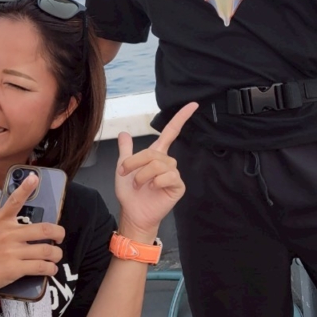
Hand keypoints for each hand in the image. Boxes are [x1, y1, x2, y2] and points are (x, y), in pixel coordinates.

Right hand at [0, 174, 64, 303]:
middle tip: (60, 236)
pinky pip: (41, 267)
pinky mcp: (14, 269)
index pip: (14, 200)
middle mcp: (8, 233)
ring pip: (46, 250)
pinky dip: (50, 269)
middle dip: (59, 233)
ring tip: (55, 256)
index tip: (35, 177)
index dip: (26, 187)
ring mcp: (12, 251)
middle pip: (44, 229)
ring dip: (56, 254)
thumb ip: (2, 225)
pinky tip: (50, 270)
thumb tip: (21, 226)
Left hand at [114, 102, 196, 239]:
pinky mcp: (178, 186)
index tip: (193, 104)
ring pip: (159, 164)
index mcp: (156, 154)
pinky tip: (152, 188)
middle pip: (154, 152)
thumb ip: (126, 150)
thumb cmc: (130, 192)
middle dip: (135, 162)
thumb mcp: (123, 167)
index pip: (171, 132)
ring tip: (138, 184)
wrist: (132, 212)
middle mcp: (167, 162)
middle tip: (124, 172)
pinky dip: (156, 181)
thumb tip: (124, 133)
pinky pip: (169, 176)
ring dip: (143, 174)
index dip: (181, 117)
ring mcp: (173, 174)